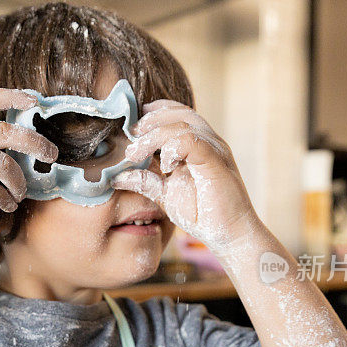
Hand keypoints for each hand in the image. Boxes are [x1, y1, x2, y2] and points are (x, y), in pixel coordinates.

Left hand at [112, 99, 259, 252]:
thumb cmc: (203, 214)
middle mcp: (208, 141)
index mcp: (196, 144)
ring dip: (154, 135)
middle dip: (149, 121)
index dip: (152, 114)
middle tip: (130, 137)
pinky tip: (165, 166)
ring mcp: (214, 149)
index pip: (175, 113)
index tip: (131, 130)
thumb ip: (144, 182)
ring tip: (136, 153)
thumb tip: (115, 177)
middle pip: (178, 112)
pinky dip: (173, 148)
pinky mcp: (217, 162)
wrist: (230, 234)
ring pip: (182, 123)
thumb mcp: (165, 195)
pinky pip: (192, 141)